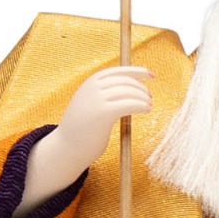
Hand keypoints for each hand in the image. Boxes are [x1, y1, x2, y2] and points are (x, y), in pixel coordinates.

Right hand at [14, 66, 152, 217]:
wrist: (67, 146)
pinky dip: (141, 105)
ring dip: (143, 97)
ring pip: (129, 92)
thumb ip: (104, 94)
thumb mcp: (90, 103)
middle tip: (149, 98)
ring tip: (149, 105)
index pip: (118, 71)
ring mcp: (97, 99)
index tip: (151, 75)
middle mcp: (93, 87)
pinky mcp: (104, 113)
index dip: (137, 71)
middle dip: (141, 87)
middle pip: (125, 81)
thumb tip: (129, 89)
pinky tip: (147, 109)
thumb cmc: (83, 128)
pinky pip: (129, 104)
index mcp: (90, 83)